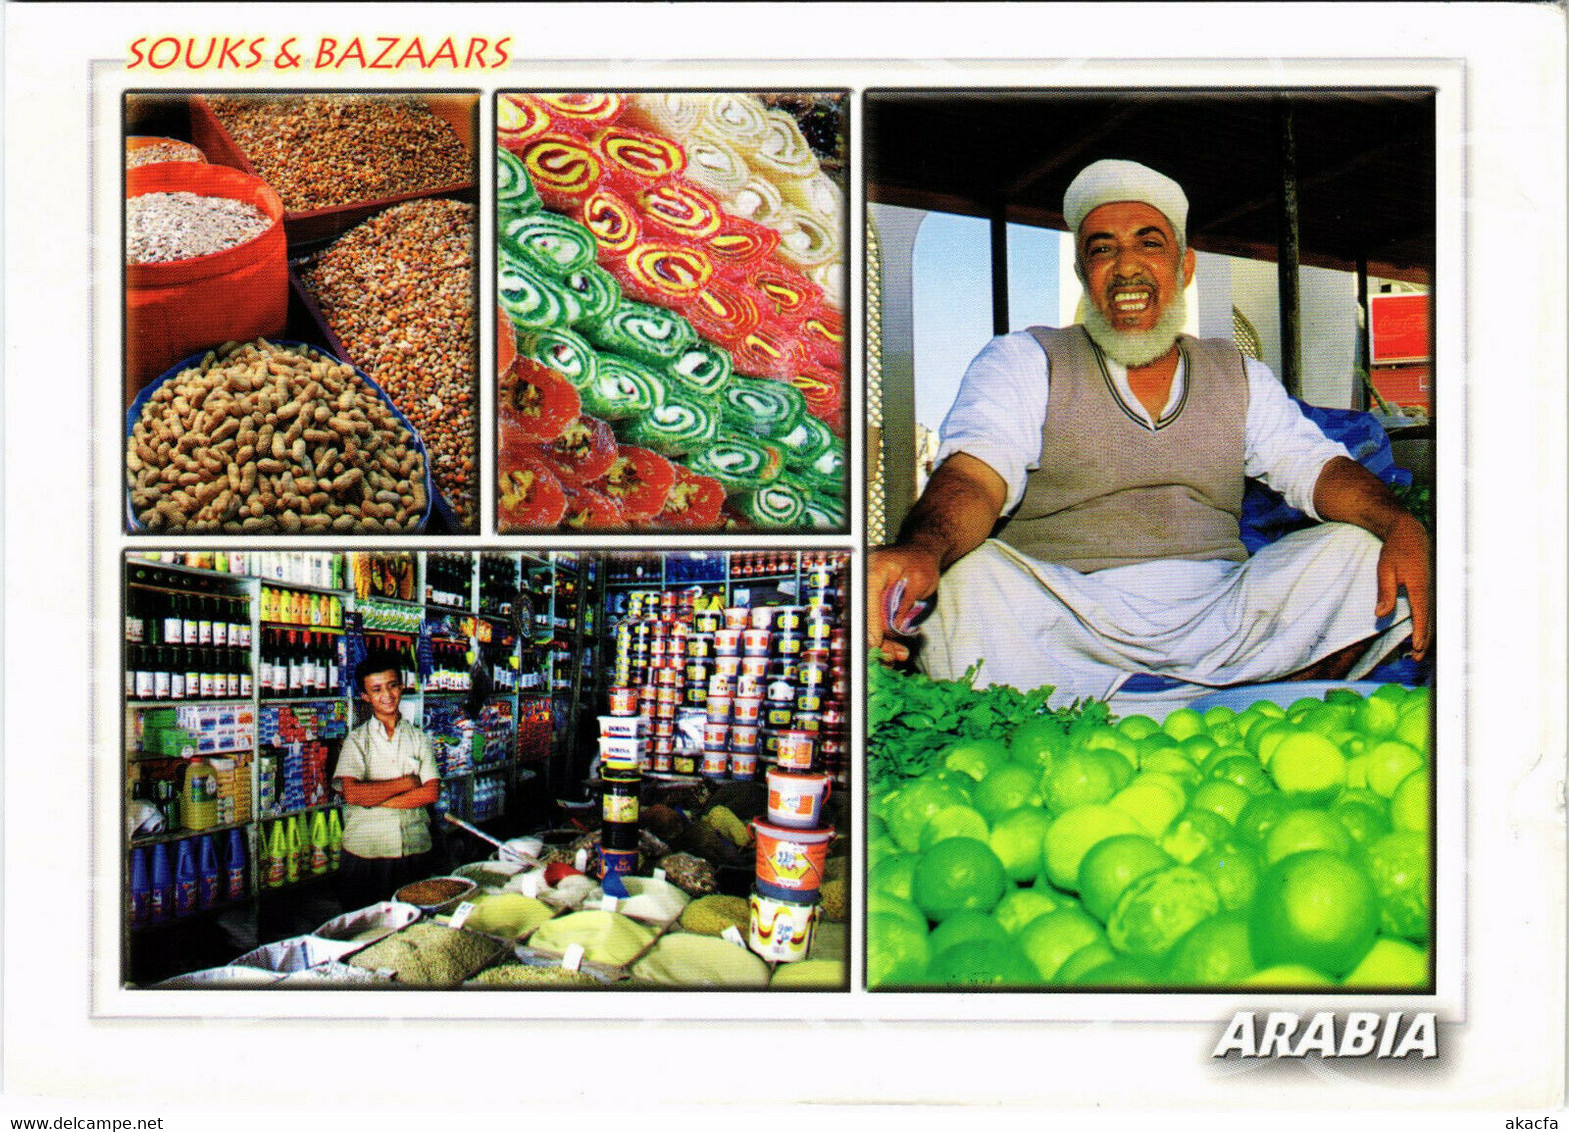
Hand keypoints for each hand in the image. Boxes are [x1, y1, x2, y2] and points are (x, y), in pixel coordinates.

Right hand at [867, 545, 941, 663]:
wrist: (920, 554)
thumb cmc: (921, 562)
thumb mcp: (919, 582)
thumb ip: (904, 604)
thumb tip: (892, 627)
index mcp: (874, 571)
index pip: (866, 599)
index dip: (869, 623)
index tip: (875, 642)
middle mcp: (864, 583)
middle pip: (863, 617)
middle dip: (876, 640)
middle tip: (891, 656)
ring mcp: (867, 595)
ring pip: (868, 625)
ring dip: (883, 644)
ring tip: (899, 655)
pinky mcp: (872, 605)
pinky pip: (875, 626)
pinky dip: (885, 639)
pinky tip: (896, 650)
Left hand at [1375, 513, 1431, 660]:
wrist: (1409, 534)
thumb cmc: (1396, 551)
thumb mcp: (1385, 569)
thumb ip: (1385, 592)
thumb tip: (1381, 614)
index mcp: (1420, 586)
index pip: (1421, 614)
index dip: (1420, 632)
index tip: (1417, 647)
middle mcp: (1430, 589)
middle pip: (1430, 619)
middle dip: (1425, 639)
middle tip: (1418, 658)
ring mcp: (1432, 588)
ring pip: (1432, 616)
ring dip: (1427, 633)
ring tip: (1420, 650)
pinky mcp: (1429, 587)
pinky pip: (1430, 609)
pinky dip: (1427, 622)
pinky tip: (1422, 631)